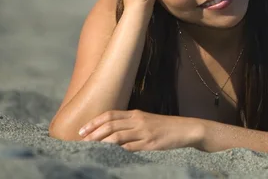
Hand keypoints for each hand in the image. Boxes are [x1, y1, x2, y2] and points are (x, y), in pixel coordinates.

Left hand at [79, 110, 202, 150]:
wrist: (186, 129)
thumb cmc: (165, 127)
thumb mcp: (147, 121)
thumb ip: (131, 124)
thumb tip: (111, 133)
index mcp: (135, 114)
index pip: (109, 115)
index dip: (94, 122)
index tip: (82, 130)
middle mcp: (137, 120)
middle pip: (110, 125)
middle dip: (93, 133)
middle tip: (81, 142)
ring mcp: (143, 132)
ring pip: (117, 136)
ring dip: (101, 143)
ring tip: (90, 149)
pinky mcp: (150, 143)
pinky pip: (130, 147)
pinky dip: (117, 151)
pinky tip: (109, 155)